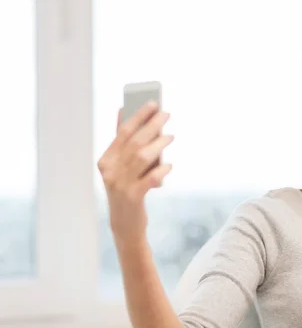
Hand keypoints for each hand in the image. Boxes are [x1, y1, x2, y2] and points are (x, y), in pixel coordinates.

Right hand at [97, 101, 173, 244]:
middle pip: (134, 142)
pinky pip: (151, 178)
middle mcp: (110, 171)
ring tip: (170, 136)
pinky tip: (169, 165)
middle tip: (166, 114)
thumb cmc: (127, 189)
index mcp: (106, 160)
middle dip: (152, 125)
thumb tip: (125, 112)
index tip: (152, 103)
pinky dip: (162, 169)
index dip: (138, 116)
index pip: (122, 132)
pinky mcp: (133, 197)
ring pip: (142, 157)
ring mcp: (121, 185)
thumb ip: (124, 143)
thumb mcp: (121, 166)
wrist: (124, 224)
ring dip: (159, 144)